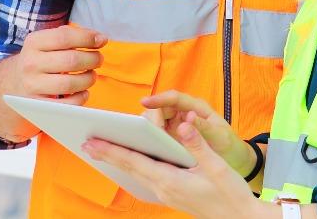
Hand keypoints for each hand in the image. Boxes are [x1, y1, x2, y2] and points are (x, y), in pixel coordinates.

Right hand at [0, 25, 105, 141]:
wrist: (8, 85)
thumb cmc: (38, 60)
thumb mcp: (44, 43)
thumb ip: (68, 36)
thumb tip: (99, 38)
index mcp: (34, 43)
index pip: (65, 37)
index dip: (87, 38)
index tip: (102, 40)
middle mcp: (30, 63)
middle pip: (71, 60)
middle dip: (92, 59)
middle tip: (98, 59)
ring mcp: (32, 86)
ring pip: (70, 83)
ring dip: (88, 79)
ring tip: (92, 75)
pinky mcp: (37, 106)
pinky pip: (66, 104)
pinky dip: (80, 98)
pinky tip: (84, 92)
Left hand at [84, 116, 273, 218]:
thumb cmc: (230, 194)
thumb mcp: (217, 166)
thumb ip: (198, 143)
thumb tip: (183, 122)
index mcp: (171, 180)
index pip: (135, 162)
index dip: (112, 151)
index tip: (93, 143)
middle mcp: (163, 188)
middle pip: (130, 168)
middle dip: (107, 155)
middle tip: (85, 143)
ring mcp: (166, 193)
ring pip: (137, 174)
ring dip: (119, 160)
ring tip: (100, 149)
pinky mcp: (172, 193)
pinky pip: (146, 178)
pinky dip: (134, 166)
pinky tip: (130, 159)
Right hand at [142, 91, 255, 177]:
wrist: (235, 160)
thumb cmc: (229, 145)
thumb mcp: (219, 136)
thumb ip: (204, 127)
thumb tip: (188, 117)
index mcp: (196, 107)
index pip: (174, 98)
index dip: (159, 99)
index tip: (145, 102)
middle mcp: (184, 113)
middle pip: (161, 108)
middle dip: (151, 117)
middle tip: (147, 133)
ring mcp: (178, 125)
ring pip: (157, 120)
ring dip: (149, 128)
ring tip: (145, 141)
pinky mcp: (174, 137)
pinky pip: (159, 134)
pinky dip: (152, 138)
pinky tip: (146, 147)